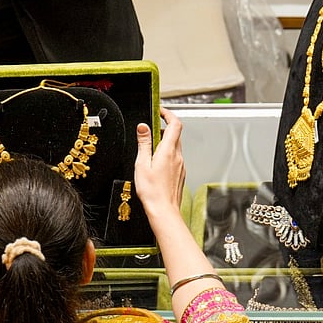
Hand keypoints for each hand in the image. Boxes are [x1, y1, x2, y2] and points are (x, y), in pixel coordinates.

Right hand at [133, 108, 185, 222]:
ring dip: (165, 141)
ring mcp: (181, 165)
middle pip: (176, 134)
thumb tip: (143, 127)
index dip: (168, 114)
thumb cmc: (153, 192)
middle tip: (150, 130)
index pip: (175, 124)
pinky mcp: (180, 173)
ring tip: (150, 148)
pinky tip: (156, 163)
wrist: (164, 210)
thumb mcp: (142, 164)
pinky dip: (167, 153)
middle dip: (164, 127)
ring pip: (175, 146)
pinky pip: (175, 157)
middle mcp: (178, 156)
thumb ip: (144, 144)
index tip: (159, 111)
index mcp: (168, 151)